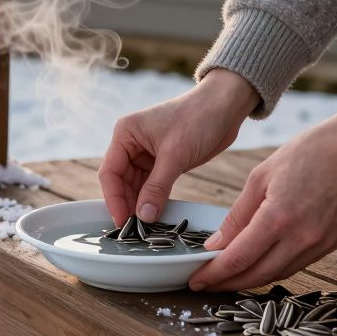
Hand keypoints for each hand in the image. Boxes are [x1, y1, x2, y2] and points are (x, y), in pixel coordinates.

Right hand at [98, 70, 258, 227]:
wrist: (226, 105)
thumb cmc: (198, 118)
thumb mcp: (175, 155)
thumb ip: (156, 187)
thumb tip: (143, 216)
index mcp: (125, 134)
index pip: (110, 172)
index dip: (114, 199)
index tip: (122, 221)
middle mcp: (131, 143)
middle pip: (121, 181)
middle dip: (127, 204)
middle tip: (134, 230)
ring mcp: (147, 152)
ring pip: (136, 185)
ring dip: (140, 204)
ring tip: (145, 227)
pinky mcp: (164, 160)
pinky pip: (152, 185)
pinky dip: (154, 199)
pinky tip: (157, 214)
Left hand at [188, 108, 336, 291]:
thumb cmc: (310, 152)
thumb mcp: (261, 176)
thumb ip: (237, 215)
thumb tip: (216, 244)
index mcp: (279, 217)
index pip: (238, 259)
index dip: (214, 274)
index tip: (195, 279)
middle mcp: (302, 238)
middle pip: (257, 275)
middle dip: (227, 283)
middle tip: (205, 284)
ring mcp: (321, 244)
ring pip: (278, 274)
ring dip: (250, 280)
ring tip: (227, 278)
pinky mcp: (333, 244)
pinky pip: (297, 265)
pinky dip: (274, 269)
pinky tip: (258, 265)